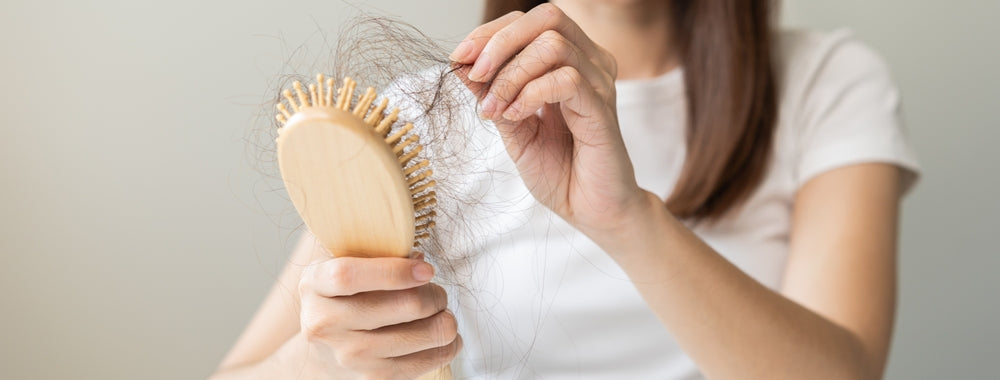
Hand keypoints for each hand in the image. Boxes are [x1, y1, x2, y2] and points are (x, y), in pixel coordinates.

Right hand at [296, 252, 460, 379]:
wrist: (323, 352)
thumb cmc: (343, 298)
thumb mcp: (345, 265)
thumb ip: (377, 254)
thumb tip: (419, 261)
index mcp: (315, 285)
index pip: (349, 276)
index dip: (395, 271)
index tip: (427, 270)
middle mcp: (326, 323)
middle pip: (405, 305)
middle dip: (435, 295)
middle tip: (436, 291)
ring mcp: (349, 356)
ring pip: (423, 333)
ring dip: (445, 320)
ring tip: (440, 313)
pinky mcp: (372, 378)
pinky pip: (427, 361)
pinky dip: (447, 346)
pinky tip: (444, 336)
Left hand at [451, 4, 649, 239]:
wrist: (589, 211)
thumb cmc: (559, 170)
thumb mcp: (512, 127)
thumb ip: (492, 93)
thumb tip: (461, 63)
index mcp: (571, 61)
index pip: (531, 21)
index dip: (492, 32)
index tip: (459, 58)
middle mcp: (590, 64)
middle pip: (547, 17)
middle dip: (500, 41)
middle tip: (475, 74)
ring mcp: (600, 84)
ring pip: (552, 45)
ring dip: (511, 75)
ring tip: (495, 110)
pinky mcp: (602, 109)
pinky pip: (566, 79)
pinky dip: (530, 94)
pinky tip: (516, 116)